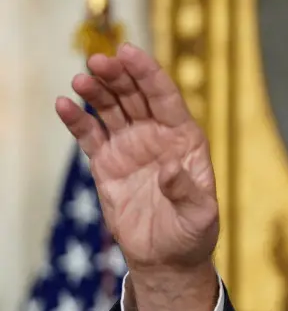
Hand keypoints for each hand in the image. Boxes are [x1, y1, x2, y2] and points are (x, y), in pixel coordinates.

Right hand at [55, 44, 218, 310]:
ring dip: (97, 91)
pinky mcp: (107, 164)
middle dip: (119, 76)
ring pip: (111, 109)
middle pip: (135, 96)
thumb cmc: (193, 233)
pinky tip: (63, 104)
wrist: (167, 258)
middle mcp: (157, 136)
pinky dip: (77, 120)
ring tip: (82, 78)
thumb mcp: (200, 215)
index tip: (129, 53)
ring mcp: (130, 147)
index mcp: (185, 139)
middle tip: (99, 60)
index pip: (165, 97)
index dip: (148, 73)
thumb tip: (171, 169)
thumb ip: (187, 191)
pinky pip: (90, 135)